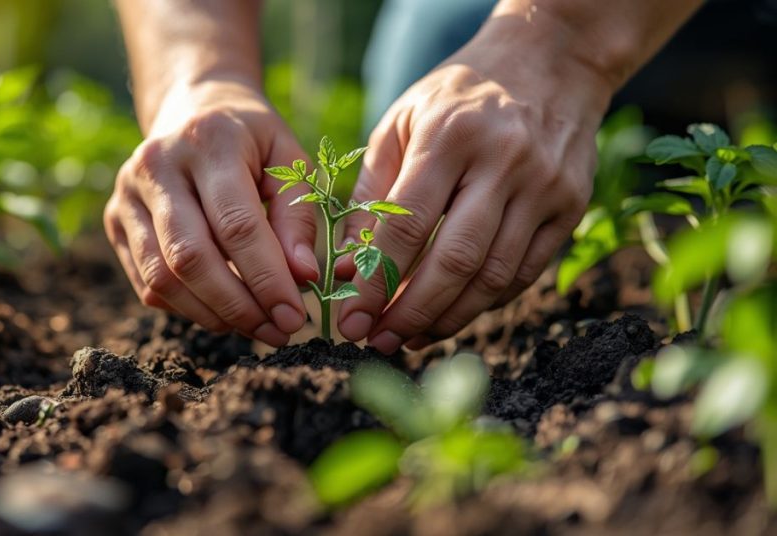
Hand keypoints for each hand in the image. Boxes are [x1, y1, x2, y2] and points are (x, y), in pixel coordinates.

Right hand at [105, 79, 318, 346]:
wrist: (192, 108)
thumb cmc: (251, 140)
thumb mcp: (288, 159)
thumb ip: (299, 216)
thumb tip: (303, 278)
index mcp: (208, 141)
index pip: (236, 225)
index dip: (266, 278)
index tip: (296, 316)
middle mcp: (157, 165)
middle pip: (191, 257)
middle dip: (238, 306)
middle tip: (278, 332)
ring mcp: (126, 194)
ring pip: (162, 278)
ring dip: (212, 315)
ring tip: (256, 327)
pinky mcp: (114, 220)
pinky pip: (147, 283)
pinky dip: (188, 308)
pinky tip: (223, 311)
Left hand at [336, 31, 611, 353]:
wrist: (550, 60)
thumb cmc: (458, 97)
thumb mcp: (402, 123)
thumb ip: (372, 194)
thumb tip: (349, 271)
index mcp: (450, 135)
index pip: (407, 226)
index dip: (377, 282)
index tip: (351, 320)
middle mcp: (503, 161)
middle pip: (455, 260)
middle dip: (412, 312)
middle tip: (380, 342)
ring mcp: (544, 186)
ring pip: (494, 275)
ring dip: (449, 317)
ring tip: (412, 337)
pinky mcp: (570, 206)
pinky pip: (526, 272)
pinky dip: (488, 302)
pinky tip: (455, 312)